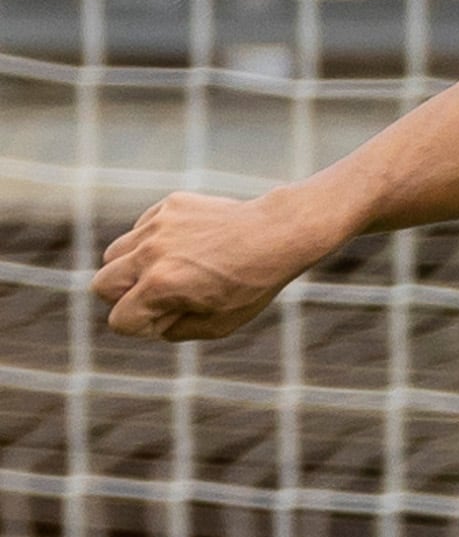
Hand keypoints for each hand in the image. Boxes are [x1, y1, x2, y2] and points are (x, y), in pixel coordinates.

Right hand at [95, 189, 341, 341]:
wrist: (279, 234)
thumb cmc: (253, 283)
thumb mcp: (219, 324)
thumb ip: (174, 329)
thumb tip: (148, 322)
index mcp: (161, 286)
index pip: (119, 321)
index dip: (141, 327)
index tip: (168, 319)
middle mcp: (152, 253)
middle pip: (101, 285)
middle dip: (123, 298)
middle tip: (158, 296)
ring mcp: (158, 226)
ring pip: (114, 254)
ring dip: (132, 268)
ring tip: (170, 271)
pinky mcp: (168, 206)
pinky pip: (140, 230)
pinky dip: (153, 243)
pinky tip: (187, 247)